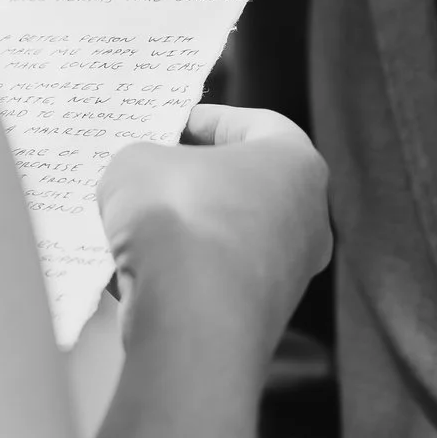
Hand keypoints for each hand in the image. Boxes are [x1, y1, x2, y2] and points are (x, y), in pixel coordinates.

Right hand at [98, 105, 330, 337]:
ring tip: (129, 224)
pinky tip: (132, 272)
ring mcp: (288, 275)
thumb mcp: (137, 163)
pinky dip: (177, 276)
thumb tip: (138, 180)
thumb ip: (142, 160)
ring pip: (225, 238)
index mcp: (298, 164)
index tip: (174, 123)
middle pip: (242, 185)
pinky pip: (211, 283)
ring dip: (180, 230)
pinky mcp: (258, 318)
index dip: (210, 119)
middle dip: (192, 179)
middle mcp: (307, 220)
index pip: (257, 124)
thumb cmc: (179, 221)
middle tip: (148, 173)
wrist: (189, 318)